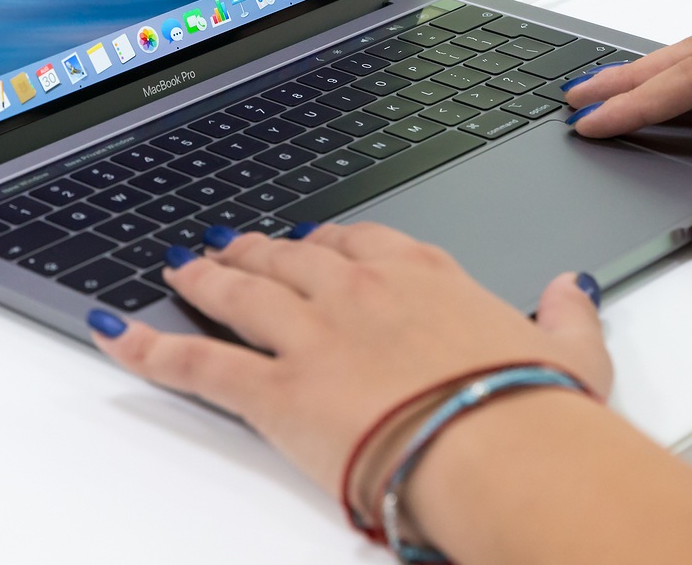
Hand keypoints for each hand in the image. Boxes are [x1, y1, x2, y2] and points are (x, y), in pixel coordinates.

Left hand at [90, 222, 609, 511]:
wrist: (501, 448)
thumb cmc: (532, 409)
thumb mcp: (570, 352)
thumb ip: (564, 314)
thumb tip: (572, 290)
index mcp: (423, 277)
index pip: (363, 242)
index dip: (330, 243)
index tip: (318, 245)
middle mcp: (359, 292)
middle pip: (290, 258)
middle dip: (257, 251)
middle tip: (233, 246)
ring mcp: (313, 335)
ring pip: (240, 291)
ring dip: (205, 279)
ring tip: (180, 270)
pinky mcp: (277, 389)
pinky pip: (199, 362)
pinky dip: (152, 348)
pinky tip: (119, 337)